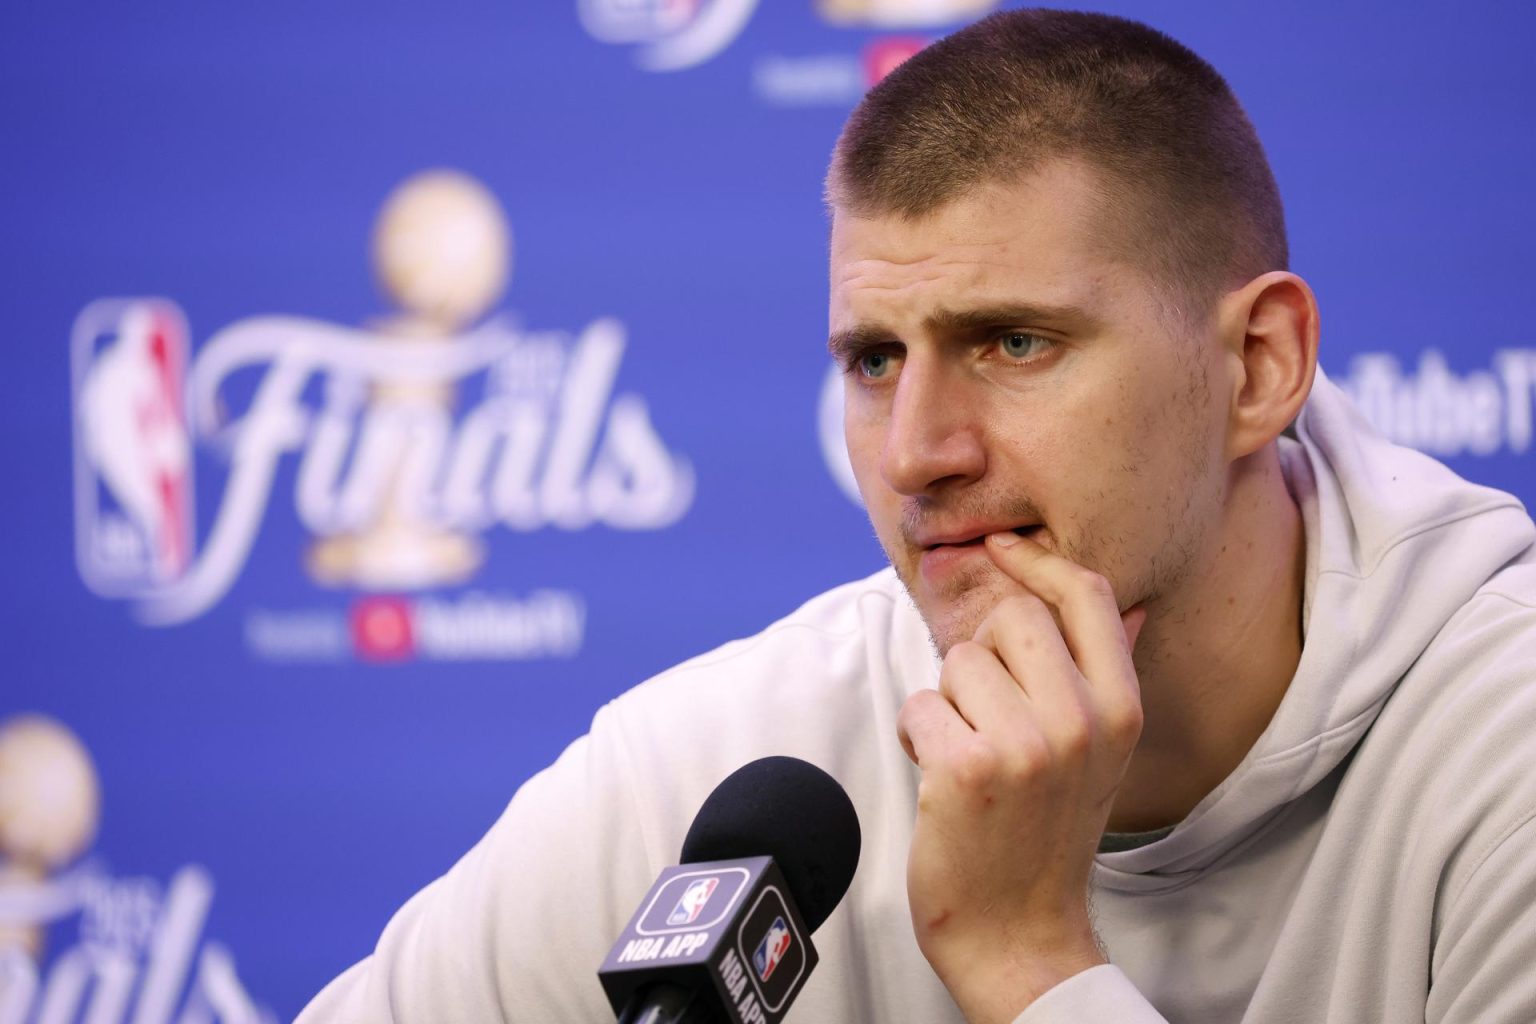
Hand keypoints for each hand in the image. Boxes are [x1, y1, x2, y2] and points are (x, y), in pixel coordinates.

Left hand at [896, 530, 1147, 1023]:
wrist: (1017, 931)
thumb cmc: (1048, 833)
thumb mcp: (1102, 754)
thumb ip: (1107, 674)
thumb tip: (1126, 604)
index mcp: (1121, 709)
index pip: (1086, 594)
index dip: (1038, 560)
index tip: (1003, 547)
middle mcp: (1083, 721)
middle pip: (1011, 616)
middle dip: (983, 655)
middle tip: (987, 715)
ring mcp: (1027, 744)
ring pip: (959, 661)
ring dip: (948, 702)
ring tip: (969, 754)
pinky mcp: (968, 766)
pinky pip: (920, 704)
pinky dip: (916, 737)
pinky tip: (941, 778)